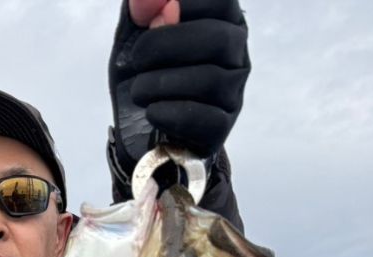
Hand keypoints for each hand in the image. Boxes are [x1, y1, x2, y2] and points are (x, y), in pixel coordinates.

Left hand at [110, 0, 248, 165]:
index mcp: (223, 20)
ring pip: (210, 81)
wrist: (137, 125)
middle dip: (167, 47)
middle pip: (218, 40)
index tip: (146, 22)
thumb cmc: (145, 68)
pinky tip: (152, 112)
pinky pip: (206, 121)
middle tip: (137, 59)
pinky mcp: (221, 127)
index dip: (183, 6)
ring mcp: (233, 92)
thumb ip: (145, 7)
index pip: (221, 1)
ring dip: (161, 85)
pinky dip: (171, 115)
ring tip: (138, 91)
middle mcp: (236, 54)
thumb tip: (163, 6)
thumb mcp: (136, 31)